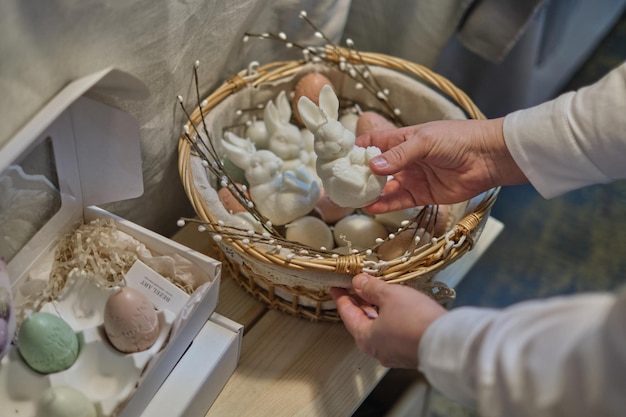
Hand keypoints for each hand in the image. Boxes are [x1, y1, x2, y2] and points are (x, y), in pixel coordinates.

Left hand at [330, 273, 445, 368]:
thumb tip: (358, 283)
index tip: (336, 288)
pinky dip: (390, 319)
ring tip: (378, 293)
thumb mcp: (389, 295)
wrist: (447, 343)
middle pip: (362, 322)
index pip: (347, 314)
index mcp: (365, 338)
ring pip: (379, 328)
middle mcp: (377, 349)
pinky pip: (393, 333)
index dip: (341, 298)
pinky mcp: (409, 352)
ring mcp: (394, 353)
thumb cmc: (416, 320)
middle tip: (357, 288)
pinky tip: (397, 308)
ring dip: (376, 310)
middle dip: (359, 303)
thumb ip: (371, 287)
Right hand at [355, 118, 526, 212]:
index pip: (373, 142)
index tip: (338, 158)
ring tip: (351, 198)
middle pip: (375, 168)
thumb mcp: (425, 141)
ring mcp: (412, 178)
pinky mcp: (421, 195)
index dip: (356, 149)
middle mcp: (404, 159)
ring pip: (384, 187)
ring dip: (369, 192)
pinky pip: (398, 201)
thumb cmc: (458, 139)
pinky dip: (384, 204)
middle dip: (359, 175)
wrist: (488, 158)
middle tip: (340, 183)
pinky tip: (370, 206)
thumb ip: (399, 155)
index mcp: (402, 139)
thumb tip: (372, 166)